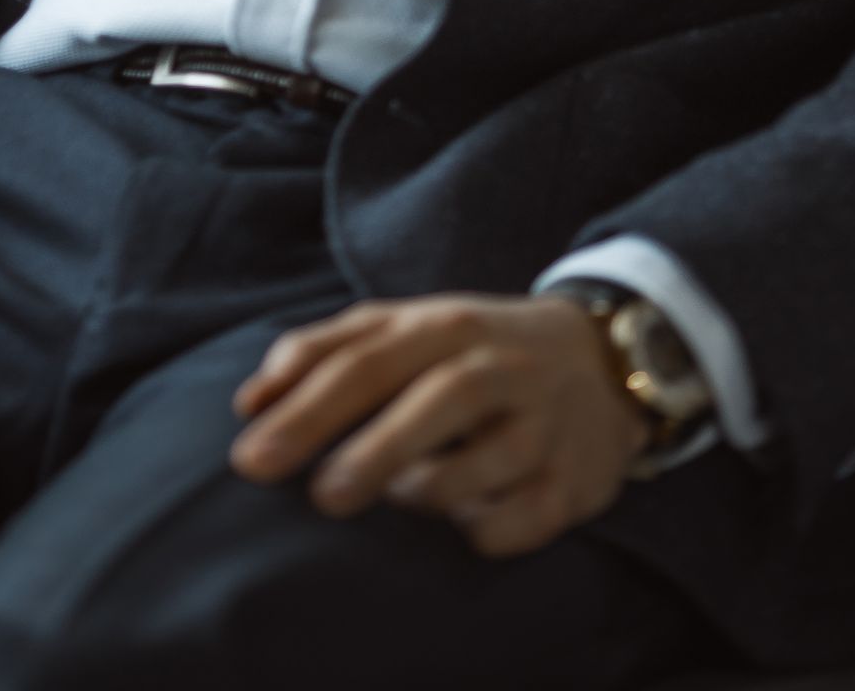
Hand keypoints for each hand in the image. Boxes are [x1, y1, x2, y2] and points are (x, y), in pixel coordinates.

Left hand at [228, 295, 649, 558]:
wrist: (605, 362)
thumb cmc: (475, 349)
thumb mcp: (408, 326)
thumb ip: (325, 350)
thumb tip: (249, 403)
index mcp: (448, 323)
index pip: (368, 360)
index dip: (306, 409)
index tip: (248, 458)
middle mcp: (500, 367)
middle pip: (435, 402)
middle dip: (373, 451)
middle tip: (321, 497)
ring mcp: (541, 426)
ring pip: (476, 469)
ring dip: (426, 492)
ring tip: (403, 493)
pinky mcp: (571, 484)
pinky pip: (512, 524)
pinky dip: (478, 530)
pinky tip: (467, 515)